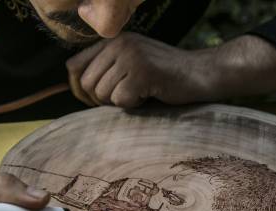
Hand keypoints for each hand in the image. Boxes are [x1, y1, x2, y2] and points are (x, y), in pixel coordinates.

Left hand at [66, 33, 275, 107]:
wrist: (202, 74)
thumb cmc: (165, 76)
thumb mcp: (131, 64)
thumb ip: (106, 69)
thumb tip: (74, 85)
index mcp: (113, 40)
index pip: (74, 66)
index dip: (78, 88)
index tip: (93, 100)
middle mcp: (119, 43)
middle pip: (87, 84)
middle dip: (102, 99)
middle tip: (125, 98)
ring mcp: (131, 56)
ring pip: (103, 94)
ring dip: (120, 102)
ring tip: (141, 94)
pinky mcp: (142, 72)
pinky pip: (121, 101)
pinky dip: (134, 106)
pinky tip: (149, 96)